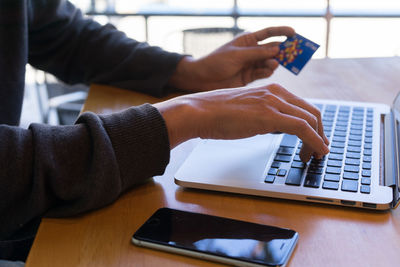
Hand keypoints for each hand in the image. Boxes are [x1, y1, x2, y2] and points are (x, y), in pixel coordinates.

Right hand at [154, 83, 328, 161]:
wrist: (199, 112)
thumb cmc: (216, 113)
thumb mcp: (247, 109)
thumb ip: (263, 114)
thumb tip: (274, 126)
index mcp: (271, 90)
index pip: (302, 106)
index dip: (314, 125)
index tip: (315, 139)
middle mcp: (276, 93)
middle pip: (312, 112)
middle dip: (320, 133)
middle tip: (318, 150)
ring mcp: (273, 103)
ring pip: (311, 120)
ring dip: (318, 140)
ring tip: (314, 156)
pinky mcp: (270, 116)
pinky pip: (302, 128)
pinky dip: (314, 141)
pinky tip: (316, 151)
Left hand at [168, 26, 294, 91]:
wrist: (203, 79)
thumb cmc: (216, 62)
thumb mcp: (237, 55)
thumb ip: (257, 53)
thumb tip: (277, 49)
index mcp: (248, 41)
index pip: (269, 33)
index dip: (282, 32)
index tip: (294, 34)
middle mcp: (252, 52)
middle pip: (273, 49)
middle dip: (283, 51)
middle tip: (294, 54)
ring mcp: (251, 64)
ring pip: (270, 62)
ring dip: (273, 63)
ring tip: (273, 65)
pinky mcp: (250, 77)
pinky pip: (264, 73)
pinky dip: (267, 71)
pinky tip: (268, 71)